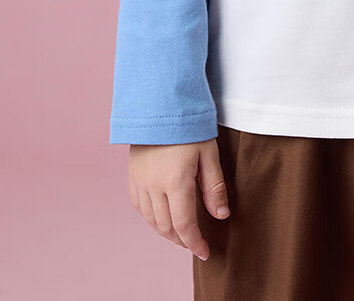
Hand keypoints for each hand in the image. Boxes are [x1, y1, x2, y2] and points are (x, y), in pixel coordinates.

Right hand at [128, 137, 230, 260]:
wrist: (159, 102)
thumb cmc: (188, 125)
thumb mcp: (209, 152)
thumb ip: (214, 186)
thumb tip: (221, 215)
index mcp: (175, 182)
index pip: (184, 225)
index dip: (195, 243)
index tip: (204, 251)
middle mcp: (153, 186)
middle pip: (166, 227)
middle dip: (182, 240)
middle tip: (195, 243)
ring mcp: (139, 182)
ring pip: (151, 221)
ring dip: (166, 232)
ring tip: (181, 234)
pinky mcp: (132, 175)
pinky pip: (139, 207)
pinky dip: (151, 219)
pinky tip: (161, 217)